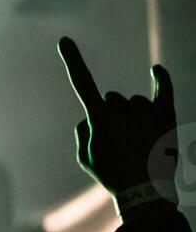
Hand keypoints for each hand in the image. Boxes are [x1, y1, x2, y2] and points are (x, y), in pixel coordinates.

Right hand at [58, 37, 177, 211]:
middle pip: (112, 100)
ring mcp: (146, 110)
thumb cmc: (112, 176)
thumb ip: (82, 133)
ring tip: (139, 143)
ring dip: (134, 116)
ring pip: (135, 103)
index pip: (82, 83)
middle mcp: (123, 107)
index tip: (65, 40)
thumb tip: (92, 117)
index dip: (73, 61)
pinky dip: (161, 81)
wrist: (146, 191)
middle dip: (112, 114)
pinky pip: (164, 91)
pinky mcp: (166, 115)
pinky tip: (157, 71)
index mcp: (99, 117)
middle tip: (119, 142)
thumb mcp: (85, 158)